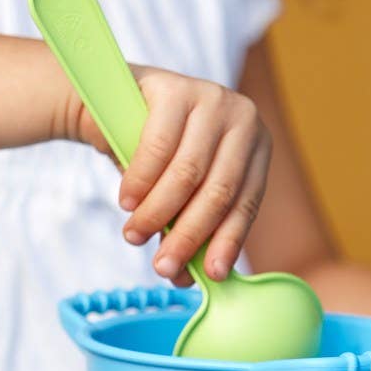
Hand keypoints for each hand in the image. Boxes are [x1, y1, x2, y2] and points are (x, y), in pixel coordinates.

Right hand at [69, 67, 271, 286]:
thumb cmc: (155, 152)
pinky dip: (140, 182)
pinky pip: (158, 147)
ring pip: (188, 173)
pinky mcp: (176, 89)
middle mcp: (243, 118)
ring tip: (134, 235)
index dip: (228, 241)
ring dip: (158, 212)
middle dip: (188, 235)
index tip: (209, 276)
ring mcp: (211, 98)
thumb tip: (184, 280)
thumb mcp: (179, 190)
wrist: (114, 101)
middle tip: (161, 267)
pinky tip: (126, 201)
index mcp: (256, 145)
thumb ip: (185, 226)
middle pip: (219, 190)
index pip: (248, 202)